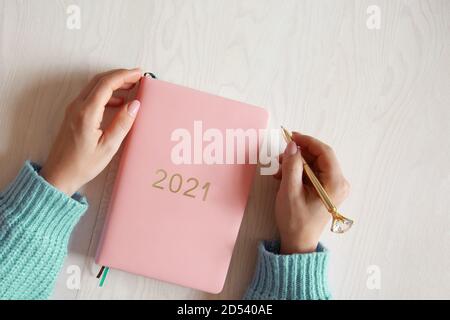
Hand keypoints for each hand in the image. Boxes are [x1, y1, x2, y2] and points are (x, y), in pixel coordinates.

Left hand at [40, 68, 141, 195]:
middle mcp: (78, 106)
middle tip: (138, 77)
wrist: (59, 174)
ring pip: (94, 86)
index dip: (124, 76)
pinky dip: (106, 93)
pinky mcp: (73, 114)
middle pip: (99, 80)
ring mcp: (74, 109)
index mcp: (87, 113)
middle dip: (120, 75)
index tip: (139, 73)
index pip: (106, 84)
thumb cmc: (83, 164)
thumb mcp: (108, 147)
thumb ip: (122, 123)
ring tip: (131, 87)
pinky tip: (118, 102)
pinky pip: (91, 95)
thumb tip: (135, 104)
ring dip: (113, 82)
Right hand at [274, 132, 349, 253]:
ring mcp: (333, 187)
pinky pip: (313, 173)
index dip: (308, 141)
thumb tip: (292, 146)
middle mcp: (339, 183)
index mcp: (335, 183)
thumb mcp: (290, 191)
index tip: (291, 136)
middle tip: (281, 155)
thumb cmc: (295, 221)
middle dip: (299, 153)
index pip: (325, 152)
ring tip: (279, 169)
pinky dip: (298, 171)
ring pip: (315, 164)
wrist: (298, 243)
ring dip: (296, 163)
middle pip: (320, 157)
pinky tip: (284, 176)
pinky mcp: (326, 190)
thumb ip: (292, 166)